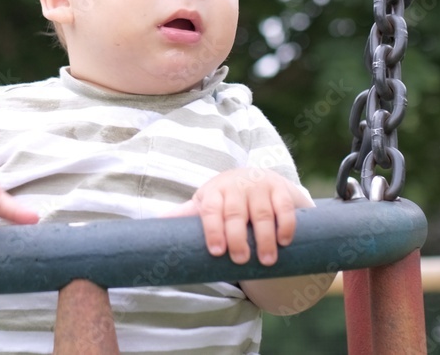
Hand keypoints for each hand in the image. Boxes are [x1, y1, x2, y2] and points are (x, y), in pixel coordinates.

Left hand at [162, 168, 308, 265]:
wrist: (255, 178)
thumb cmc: (224, 199)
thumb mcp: (204, 203)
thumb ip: (184, 214)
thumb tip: (152, 223)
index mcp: (213, 192)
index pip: (210, 210)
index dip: (212, 230)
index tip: (215, 252)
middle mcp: (236, 186)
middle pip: (236, 213)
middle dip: (238, 238)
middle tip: (241, 260)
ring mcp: (259, 187)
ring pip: (262, 214)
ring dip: (265, 238)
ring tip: (266, 261)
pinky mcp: (281, 190)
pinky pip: (285, 208)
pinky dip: (286, 225)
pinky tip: (285, 242)